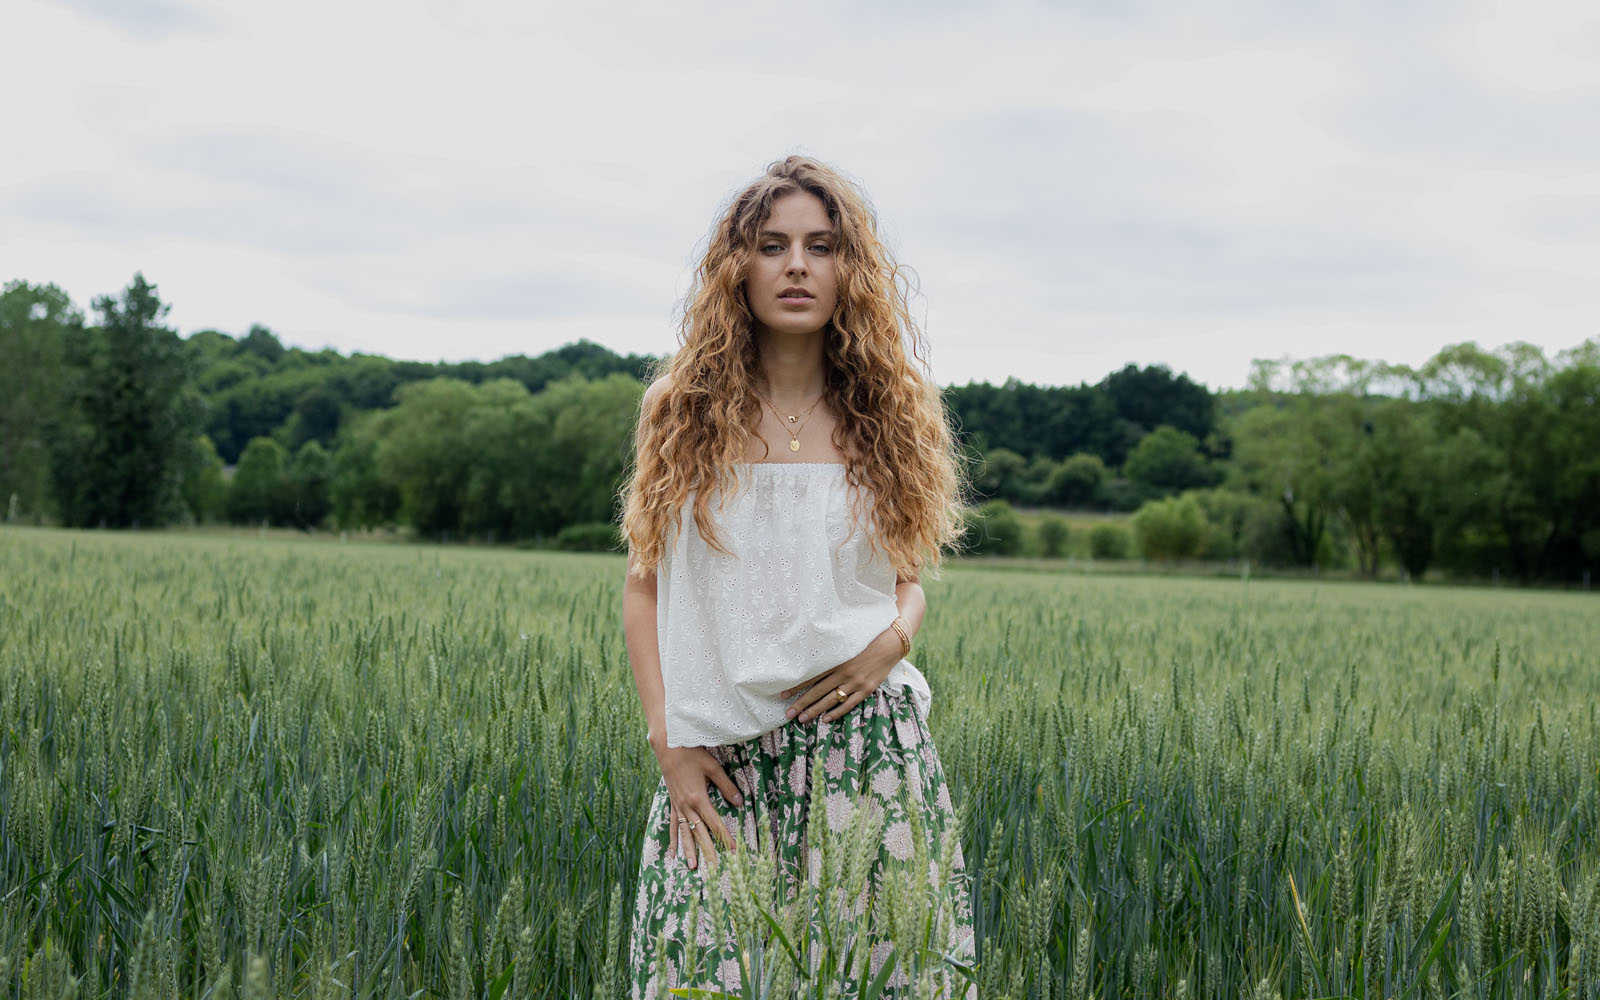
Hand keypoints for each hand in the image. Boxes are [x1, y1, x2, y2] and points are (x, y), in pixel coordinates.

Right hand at [653, 741, 743, 870]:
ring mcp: (678, 806)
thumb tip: (739, 803)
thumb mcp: (713, 767)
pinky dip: (673, 839)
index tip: (734, 851)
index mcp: (699, 798)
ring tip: (693, 866)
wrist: (668, 746)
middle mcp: (687, 806)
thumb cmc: (691, 754)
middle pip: (700, 833)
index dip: (725, 838)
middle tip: (717, 869)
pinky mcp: (672, 804)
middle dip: (709, 852)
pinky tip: (672, 853)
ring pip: (685, 833)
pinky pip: (673, 825)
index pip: (715, 823)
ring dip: (690, 850)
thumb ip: (726, 786)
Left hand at [780, 626, 901, 724]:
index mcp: (837, 660)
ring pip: (831, 700)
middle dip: (802, 703)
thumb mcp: (846, 644)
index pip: (812, 676)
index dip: (797, 686)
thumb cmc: (866, 641)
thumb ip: (831, 654)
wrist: (890, 643)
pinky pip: (849, 704)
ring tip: (802, 718)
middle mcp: (844, 673)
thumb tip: (811, 661)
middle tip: (788, 714)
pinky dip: (837, 712)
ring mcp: (856, 683)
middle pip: (818, 691)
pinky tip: (825, 719)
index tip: (783, 695)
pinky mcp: (866, 689)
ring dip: (815, 710)